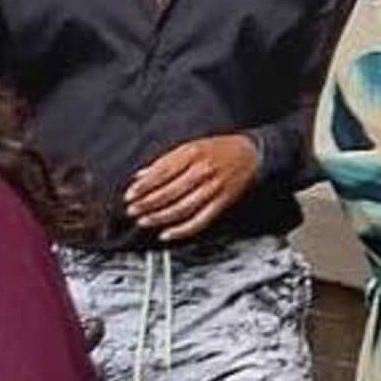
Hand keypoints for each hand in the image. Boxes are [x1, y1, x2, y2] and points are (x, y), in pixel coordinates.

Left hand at [122, 133, 261, 242]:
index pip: (161, 173)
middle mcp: (202, 171)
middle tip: (132, 211)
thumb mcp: (191, 146)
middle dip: (146, 204)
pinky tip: (168, 234)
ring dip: (159, 217)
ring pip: (181, 208)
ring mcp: (213, 188)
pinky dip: (182, 230)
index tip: (129, 195)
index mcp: (192, 154)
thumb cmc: (220, 148)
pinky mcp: (222, 202)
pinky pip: (200, 220)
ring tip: (144, 221)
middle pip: (169, 193)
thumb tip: (141, 176)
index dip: (143, 187)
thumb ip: (165, 161)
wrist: (252, 153)